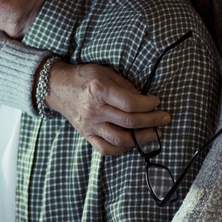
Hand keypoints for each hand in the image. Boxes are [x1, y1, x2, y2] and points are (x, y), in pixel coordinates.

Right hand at [44, 62, 170, 155]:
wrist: (57, 87)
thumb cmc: (83, 77)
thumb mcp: (105, 72)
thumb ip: (125, 85)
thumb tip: (144, 100)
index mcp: (98, 90)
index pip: (130, 103)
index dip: (148, 105)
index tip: (157, 102)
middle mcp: (94, 110)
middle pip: (129, 121)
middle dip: (152, 121)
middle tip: (165, 119)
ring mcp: (89, 125)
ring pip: (120, 139)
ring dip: (142, 138)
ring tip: (155, 133)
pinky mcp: (87, 135)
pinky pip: (106, 149)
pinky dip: (122, 148)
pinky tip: (133, 142)